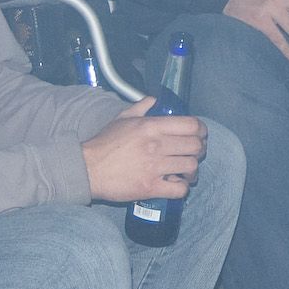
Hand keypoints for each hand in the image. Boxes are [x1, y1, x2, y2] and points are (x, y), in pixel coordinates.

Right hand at [80, 100, 205, 202]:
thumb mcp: (122, 119)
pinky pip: (179, 189)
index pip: (191, 125)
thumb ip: (141, 107)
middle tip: (195, 154)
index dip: (201, 130)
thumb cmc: (104, 143)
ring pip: (191, 167)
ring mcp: (154, 167)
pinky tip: (176, 184)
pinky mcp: (150, 187)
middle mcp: (156, 145)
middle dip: (200, 150)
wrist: (87, 169)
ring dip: (192, 170)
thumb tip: (154, 99)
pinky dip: (182, 188)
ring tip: (187, 172)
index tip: (200, 135)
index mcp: (151, 126)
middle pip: (196, 146)